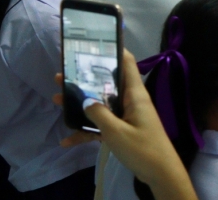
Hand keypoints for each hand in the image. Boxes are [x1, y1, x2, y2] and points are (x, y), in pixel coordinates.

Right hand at [55, 51, 196, 198]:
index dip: (114, 51)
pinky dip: (87, 132)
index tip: (95, 44)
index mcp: (136, 94)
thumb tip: (85, 99)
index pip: (127, 64)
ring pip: (101, 105)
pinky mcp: (123, 131)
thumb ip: (99, 114)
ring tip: (57, 100)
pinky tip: (67, 141)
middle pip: (107, 84)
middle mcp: (132, 101)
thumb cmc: (143, 148)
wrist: (161, 173)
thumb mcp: (117, 132)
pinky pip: (102, 126)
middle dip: (85, 80)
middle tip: (62, 76)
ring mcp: (127, 116)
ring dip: (80, 105)